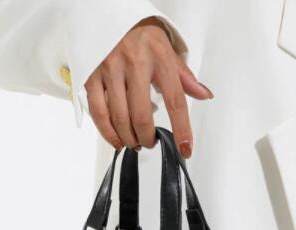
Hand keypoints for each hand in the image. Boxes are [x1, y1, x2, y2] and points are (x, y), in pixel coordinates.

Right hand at [84, 16, 213, 158]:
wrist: (109, 15)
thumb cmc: (141, 36)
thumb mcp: (167, 49)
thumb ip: (184, 76)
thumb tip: (204, 95)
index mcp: (159, 55)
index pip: (175, 100)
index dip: (181, 129)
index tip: (185, 148)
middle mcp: (134, 61)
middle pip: (143, 115)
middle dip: (147, 138)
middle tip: (149, 142)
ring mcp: (110, 68)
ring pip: (120, 118)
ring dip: (129, 138)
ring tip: (134, 142)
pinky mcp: (91, 75)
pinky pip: (99, 112)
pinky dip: (108, 133)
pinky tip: (116, 139)